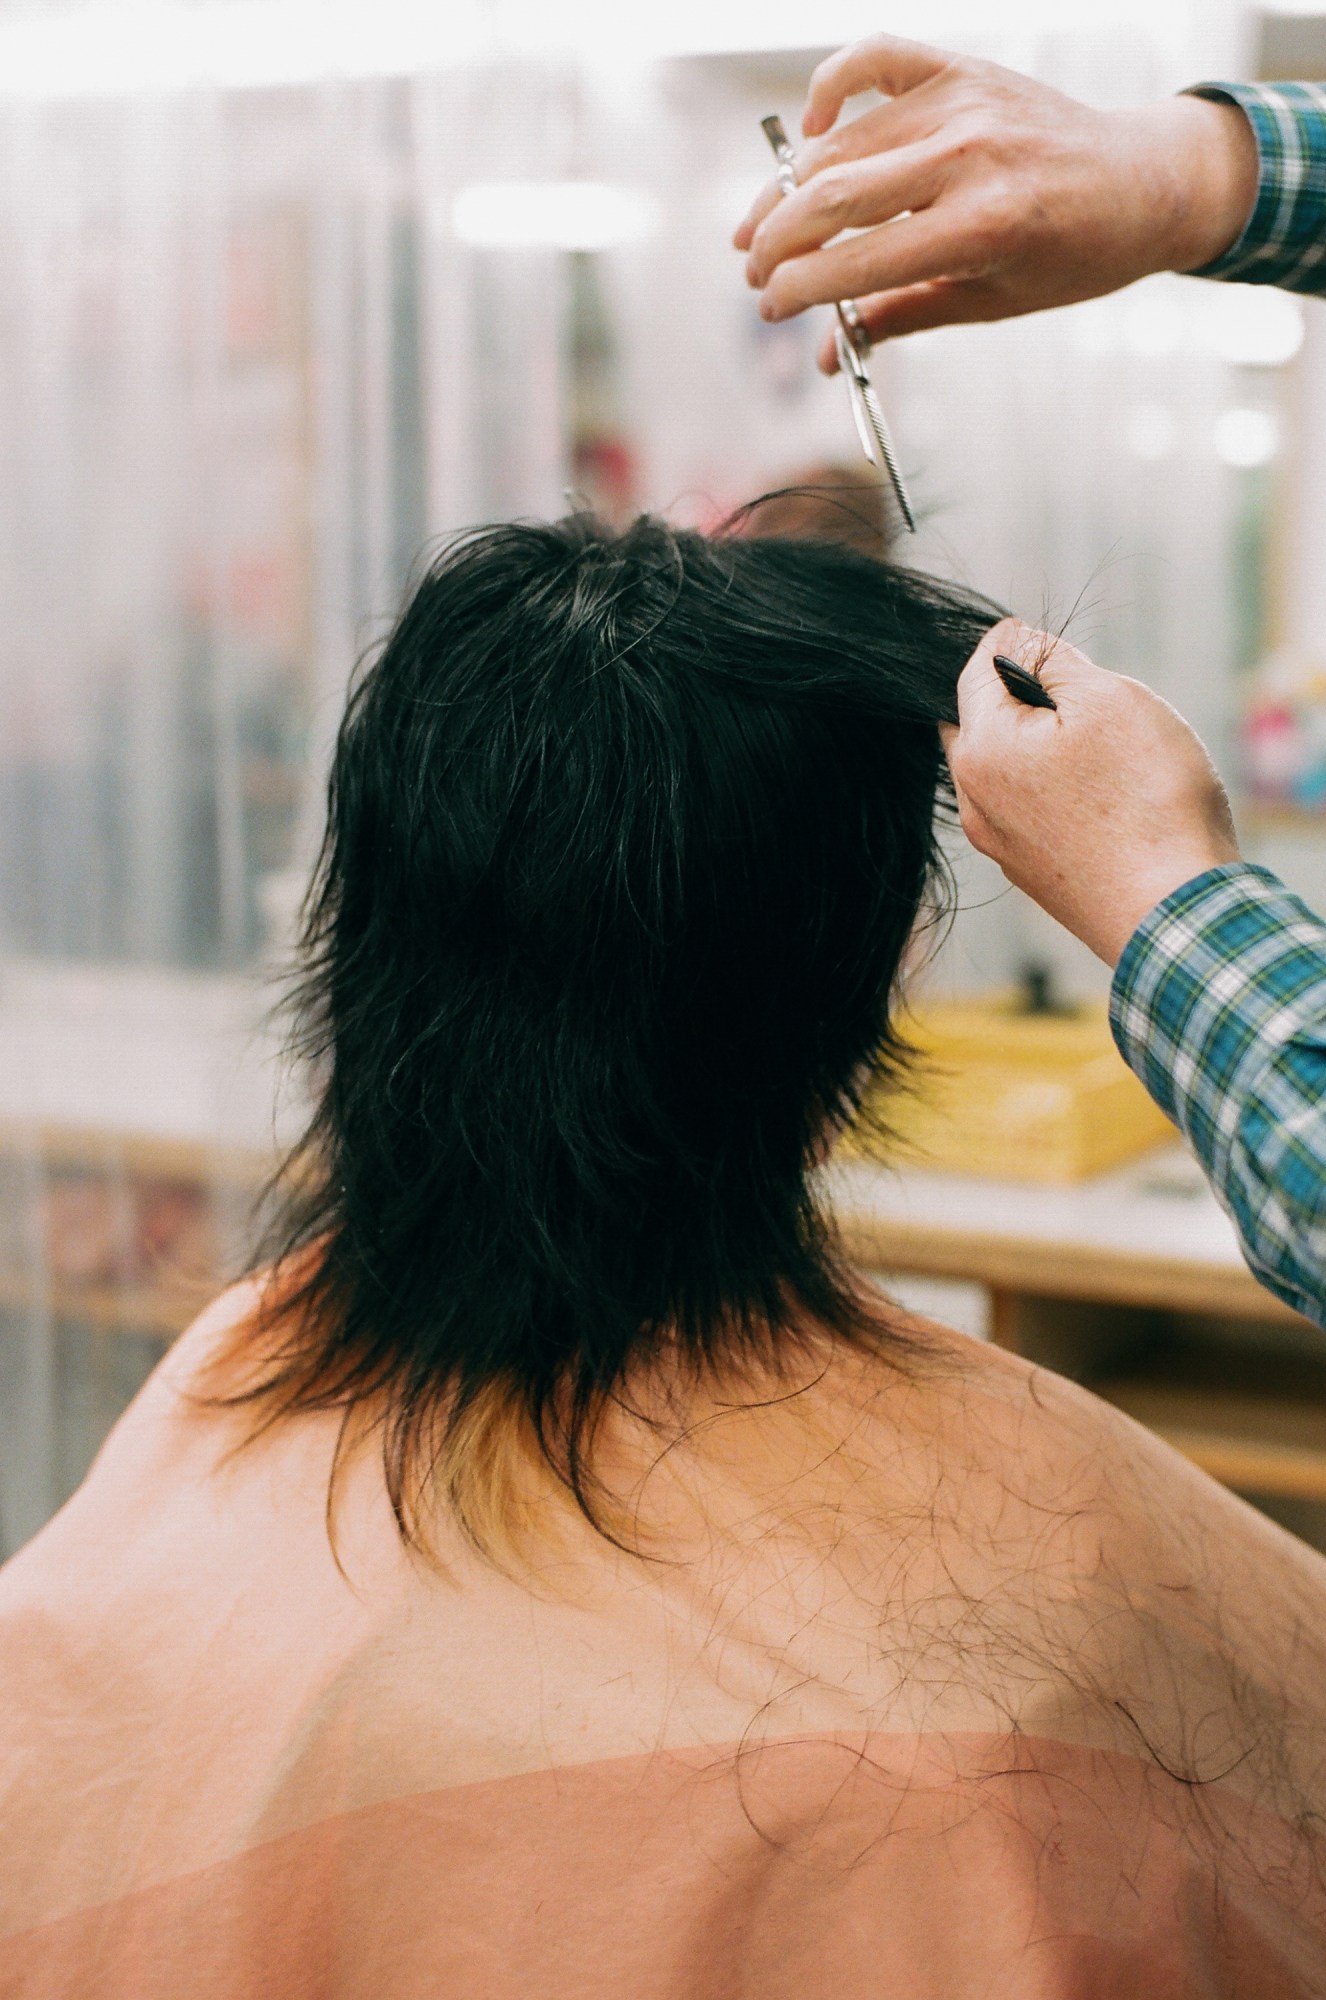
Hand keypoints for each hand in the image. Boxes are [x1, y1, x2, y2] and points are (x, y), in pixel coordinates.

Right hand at [734, 35, 1257, 359]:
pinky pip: (874, 58)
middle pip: (832, 196)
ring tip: (763, 227)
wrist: (1143, 181)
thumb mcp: (992, 303)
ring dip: (787, 188)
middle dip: (778, 242)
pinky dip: (830, 86)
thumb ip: (902, 319)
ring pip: (840, 141)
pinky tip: (810, 127)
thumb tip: (828, 355)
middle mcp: (968, 154)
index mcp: (982, 225)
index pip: (856, 261)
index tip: (770, 308)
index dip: (797, 289)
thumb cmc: (1072, 255)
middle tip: (754, 274)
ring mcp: (963, 103)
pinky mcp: (962, 69)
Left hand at [941, 621, 1240, 966]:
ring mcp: (1001, 845)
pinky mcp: (1033, 874)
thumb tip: (1014, 644)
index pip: (974, 670)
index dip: (1014, 643)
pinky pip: (1030, 813)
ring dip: (1041, 748)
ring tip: (1101, 751)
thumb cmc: (1145, 800)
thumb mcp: (1107, 699)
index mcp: (981, 750)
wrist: (1173, 912)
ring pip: (1008, 770)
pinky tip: (1104, 798)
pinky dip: (1057, 793)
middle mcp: (975, 802)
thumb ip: (1051, 663)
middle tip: (1082, 699)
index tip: (1049, 644)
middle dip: (1023, 700)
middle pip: (984, 723)